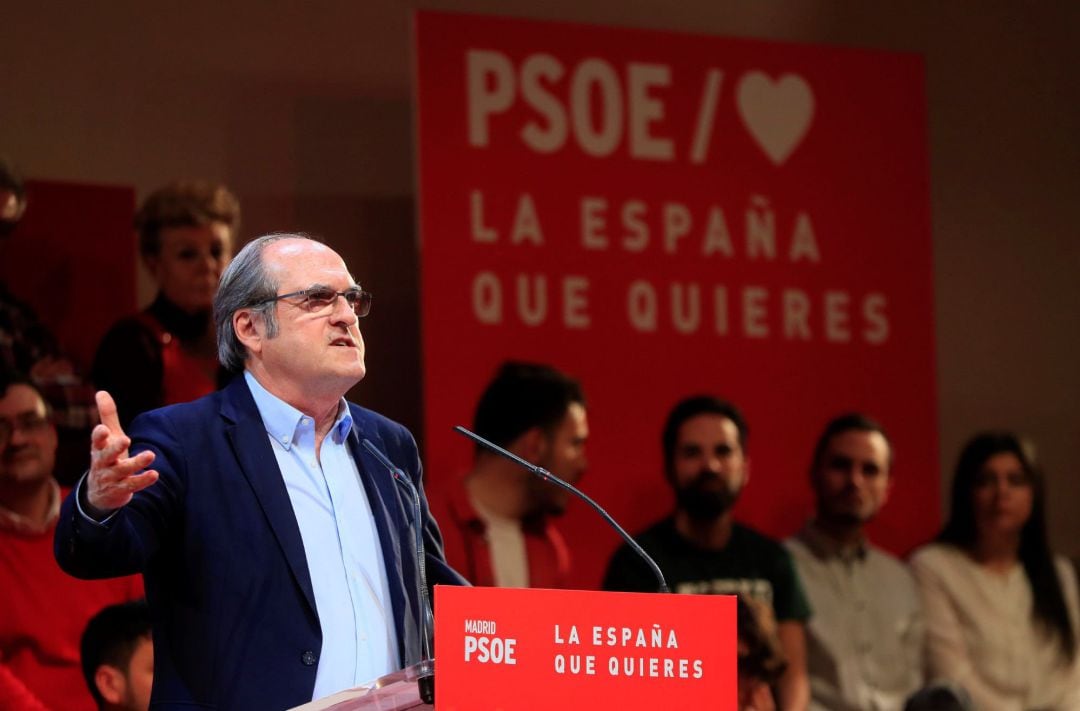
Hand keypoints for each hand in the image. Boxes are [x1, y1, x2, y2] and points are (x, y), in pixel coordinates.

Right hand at [87, 391, 158, 512]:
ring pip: (123, 470)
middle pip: (106, 456)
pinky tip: (155, 474)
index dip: (99, 436)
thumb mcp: (108, 437)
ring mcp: (111, 478)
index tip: (103, 429)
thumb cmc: (107, 457)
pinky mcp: (121, 490)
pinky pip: (132, 485)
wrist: (99, 494)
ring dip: (136, 463)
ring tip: (150, 454)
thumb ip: (107, 416)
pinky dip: (143, 480)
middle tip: (125, 439)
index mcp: (99, 449)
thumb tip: (101, 391)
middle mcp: (103, 463)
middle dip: (115, 448)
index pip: (97, 441)